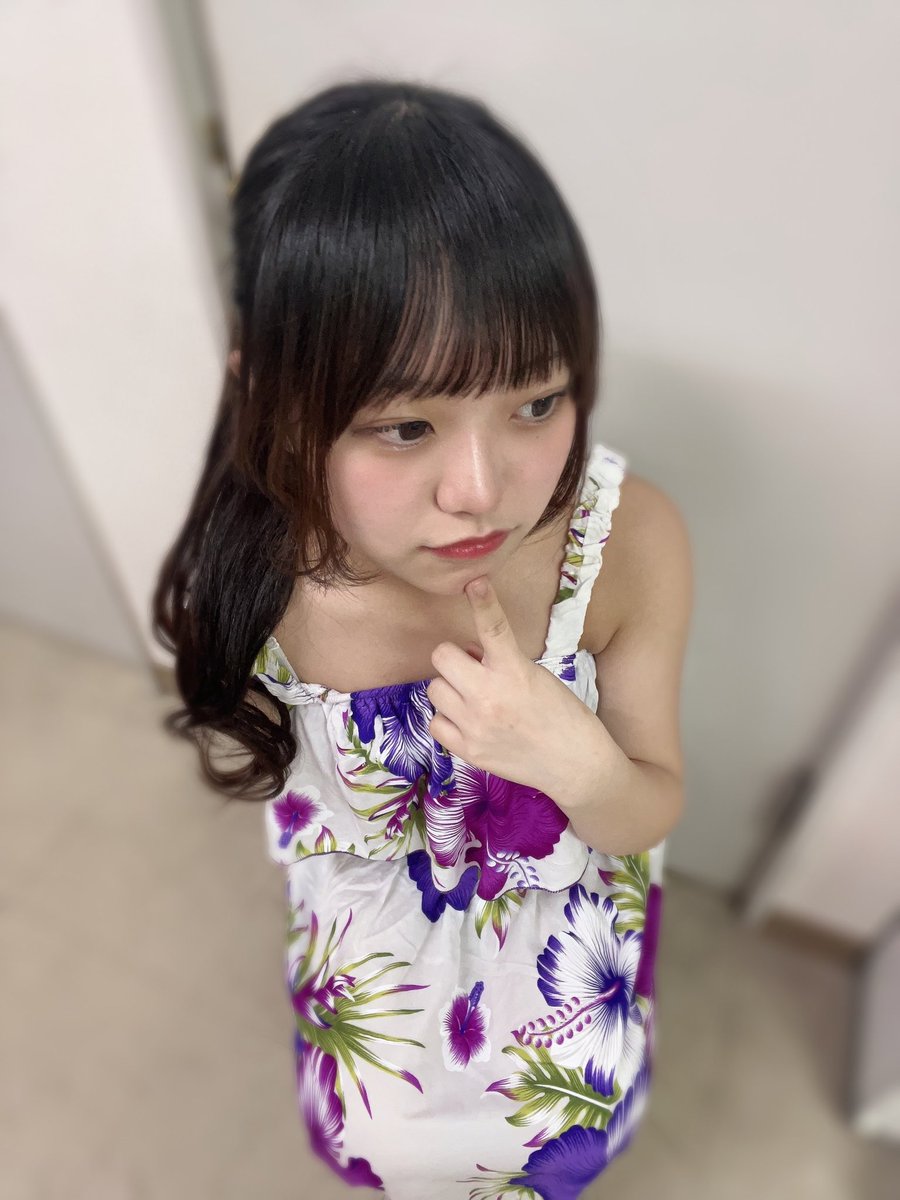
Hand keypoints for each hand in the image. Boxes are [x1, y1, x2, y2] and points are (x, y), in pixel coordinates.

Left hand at [425, 575, 595, 798]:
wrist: (575, 765)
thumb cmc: (563, 716)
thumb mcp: (538, 678)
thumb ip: (503, 663)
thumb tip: (470, 656)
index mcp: (514, 672)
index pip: (494, 629)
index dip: (483, 602)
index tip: (474, 582)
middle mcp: (489, 696)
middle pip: (442, 657)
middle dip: (454, 659)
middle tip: (472, 669)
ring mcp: (474, 725)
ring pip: (435, 689)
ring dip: (451, 689)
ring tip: (474, 699)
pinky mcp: (468, 750)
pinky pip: (435, 723)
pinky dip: (449, 720)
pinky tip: (469, 723)